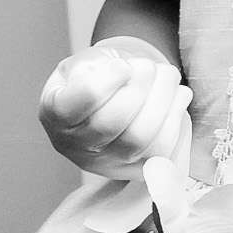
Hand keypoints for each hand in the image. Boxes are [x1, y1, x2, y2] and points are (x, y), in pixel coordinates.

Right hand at [39, 38, 190, 178]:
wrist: (111, 102)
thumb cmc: (95, 78)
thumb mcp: (82, 63)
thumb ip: (93, 66)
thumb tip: (122, 73)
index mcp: (55, 114)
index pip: (76, 105)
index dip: (107, 81)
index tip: (122, 65)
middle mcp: (75, 146)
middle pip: (111, 122)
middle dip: (139, 86)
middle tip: (148, 66)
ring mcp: (107, 163)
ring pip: (140, 138)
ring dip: (163, 99)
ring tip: (166, 74)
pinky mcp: (138, 169)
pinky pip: (162, 149)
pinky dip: (176, 116)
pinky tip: (177, 94)